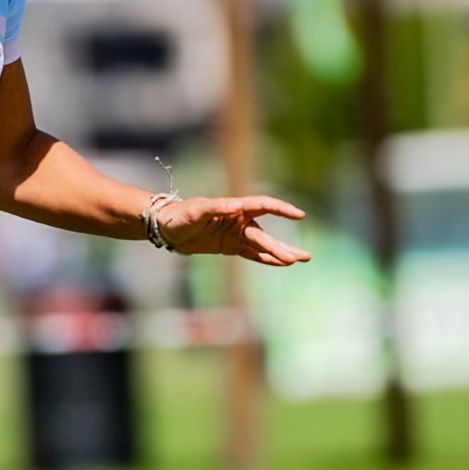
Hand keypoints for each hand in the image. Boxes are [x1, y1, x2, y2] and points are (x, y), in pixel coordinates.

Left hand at [158, 195, 309, 265]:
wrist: (167, 228)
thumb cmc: (181, 215)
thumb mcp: (196, 211)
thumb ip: (216, 207)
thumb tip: (236, 205)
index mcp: (235, 208)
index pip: (263, 206)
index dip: (281, 209)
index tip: (298, 215)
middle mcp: (240, 221)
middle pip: (265, 234)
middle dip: (282, 246)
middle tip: (302, 257)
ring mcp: (237, 235)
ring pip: (263, 246)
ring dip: (280, 253)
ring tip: (301, 259)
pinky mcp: (231, 247)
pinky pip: (252, 255)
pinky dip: (266, 260)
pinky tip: (281, 264)